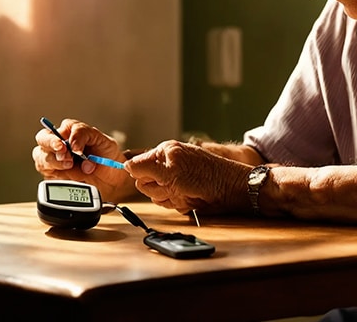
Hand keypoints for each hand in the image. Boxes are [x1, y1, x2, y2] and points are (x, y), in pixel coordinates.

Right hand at [32, 118, 132, 201]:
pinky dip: (57, 177)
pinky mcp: (54, 177)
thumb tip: (73, 146)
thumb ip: (84, 135)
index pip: (57, 129)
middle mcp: (58, 145)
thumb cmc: (106, 155)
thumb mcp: (101, 140)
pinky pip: (47, 176)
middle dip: (51, 145)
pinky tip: (69, 177)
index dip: (59, 138)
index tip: (72, 148)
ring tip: (70, 166)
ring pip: (41, 158)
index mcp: (68, 132)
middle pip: (42, 140)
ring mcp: (54, 161)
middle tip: (65, 154)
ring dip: (54, 162)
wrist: (112, 177)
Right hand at [124, 140, 250, 214]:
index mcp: (164, 152)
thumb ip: (145, 167)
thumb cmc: (205, 175)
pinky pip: (172, 203)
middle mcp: (169, 165)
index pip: (138, 166)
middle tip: (175, 187)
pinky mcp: (184, 193)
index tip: (157, 180)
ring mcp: (176, 180)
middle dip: (160, 190)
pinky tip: (192, 200)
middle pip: (147, 185)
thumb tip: (125, 165)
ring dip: (171, 198)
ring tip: (187, 193)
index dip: (145, 177)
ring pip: (159, 197)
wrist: (231, 189)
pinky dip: (181, 204)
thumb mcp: (170, 170)